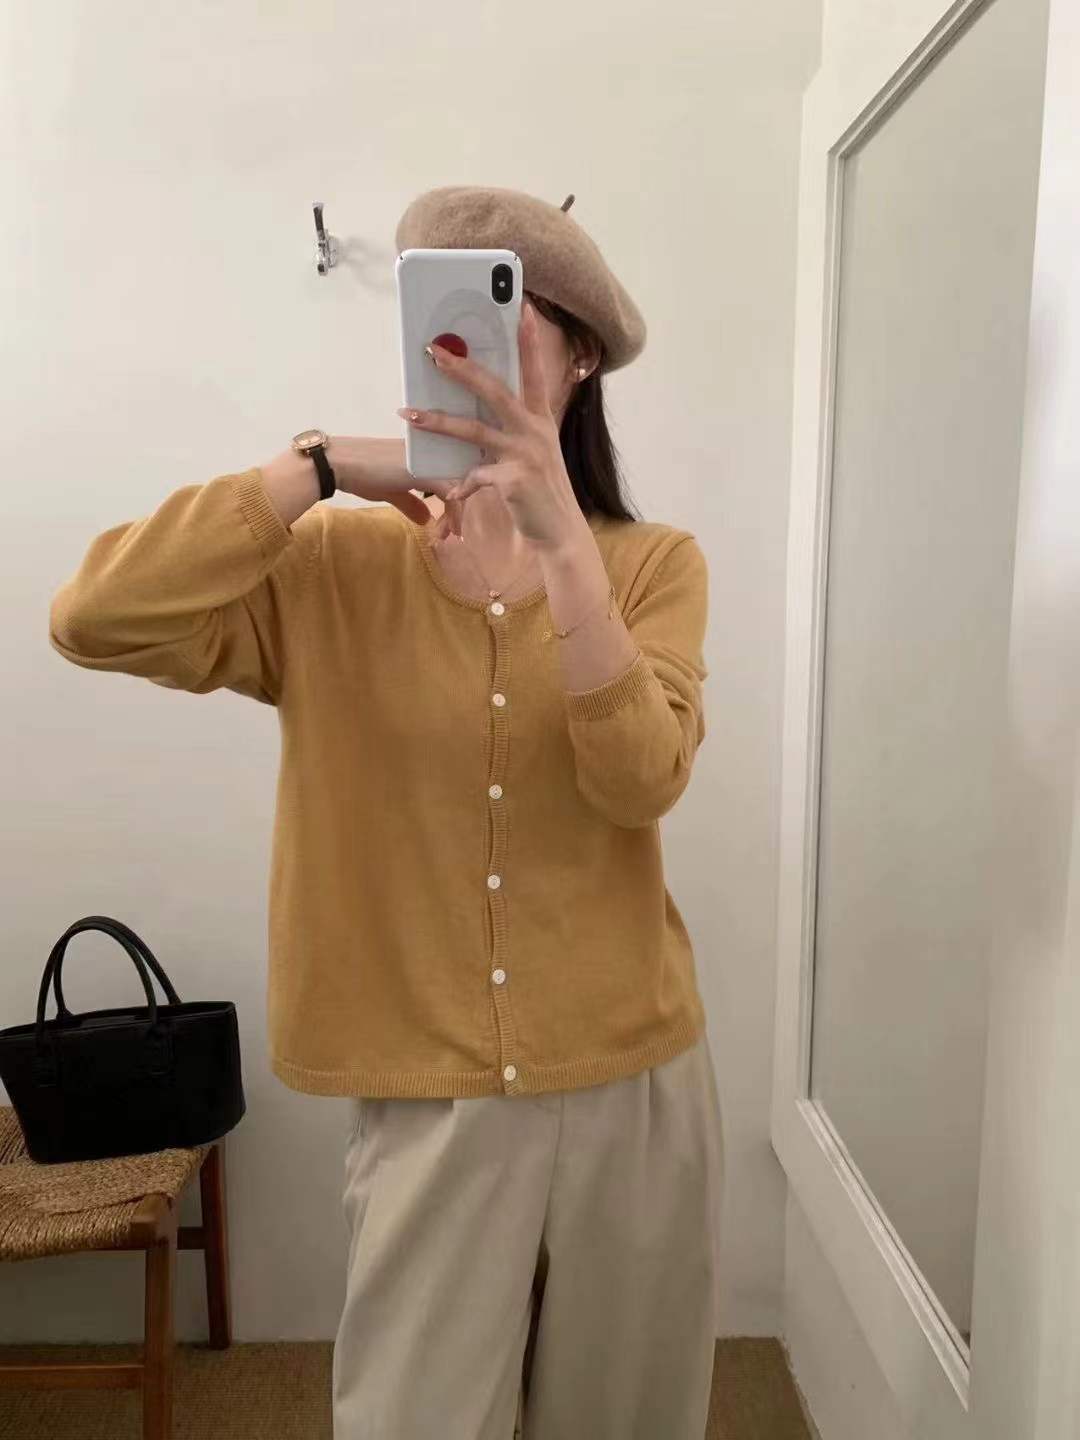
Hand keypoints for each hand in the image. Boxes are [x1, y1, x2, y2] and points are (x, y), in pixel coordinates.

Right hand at [325, 436, 453, 523]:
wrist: (340, 464)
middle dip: (458, 510)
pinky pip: (451, 492)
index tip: (449, 526)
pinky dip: (453, 512)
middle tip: (451, 534)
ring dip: (455, 515)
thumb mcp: (391, 490)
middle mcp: (432, 454)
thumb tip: (426, 519)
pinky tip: (449, 529)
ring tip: (448, 535)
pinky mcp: (425, 470)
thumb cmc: (361, 474)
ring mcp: (430, 460)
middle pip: (460, 482)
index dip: (454, 501)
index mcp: (426, 455)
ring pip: (458, 487)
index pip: (452, 476)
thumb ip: (411, 502)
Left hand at [395, 300, 588, 552]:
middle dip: (461, 368)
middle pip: (494, 390)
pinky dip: (461, 485)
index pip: (534, 371)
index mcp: (540, 419)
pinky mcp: (514, 480)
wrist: (558, 532)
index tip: (523, 308)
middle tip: (433, 351)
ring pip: (473, 430)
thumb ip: (511, 431)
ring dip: (436, 420)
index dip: (530, 339)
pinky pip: (475, 476)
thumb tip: (475, 414)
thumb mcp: (533, 453)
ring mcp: (525, 454)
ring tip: (407, 413)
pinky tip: (453, 493)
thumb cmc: (540, 491)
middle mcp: (535, 431)